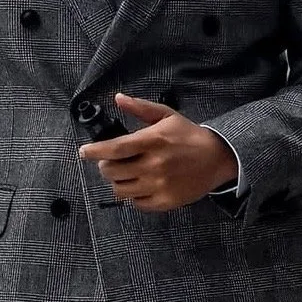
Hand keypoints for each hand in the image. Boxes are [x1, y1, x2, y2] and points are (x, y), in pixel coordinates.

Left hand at [77, 92, 238, 211]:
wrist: (217, 158)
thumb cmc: (188, 135)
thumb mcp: (166, 116)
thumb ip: (140, 108)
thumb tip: (118, 98)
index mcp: (153, 141)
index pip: (115, 148)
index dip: (95, 151)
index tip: (84, 152)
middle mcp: (154, 164)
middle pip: (112, 172)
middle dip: (105, 167)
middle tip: (109, 162)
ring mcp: (160, 185)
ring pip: (121, 190)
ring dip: (117, 182)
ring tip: (124, 174)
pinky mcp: (166, 201)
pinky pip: (137, 203)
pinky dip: (133, 195)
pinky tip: (140, 185)